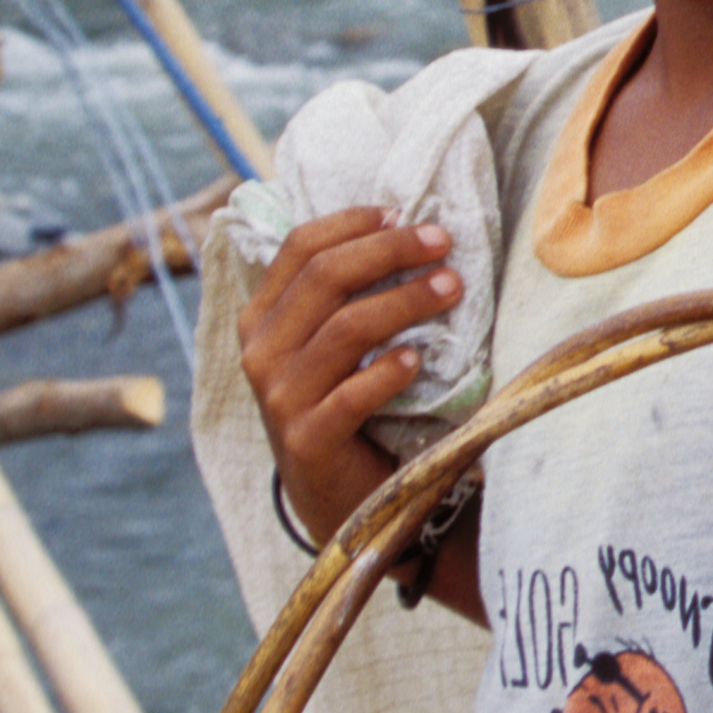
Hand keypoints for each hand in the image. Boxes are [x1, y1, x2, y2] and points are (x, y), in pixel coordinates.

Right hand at [237, 205, 460, 554]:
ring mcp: (279, 398)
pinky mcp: (307, 441)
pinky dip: (387, 372)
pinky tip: (418, 359)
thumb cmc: (345, 404)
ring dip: (404, 301)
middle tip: (442, 242)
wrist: (339, 498)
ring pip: (344, 328)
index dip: (354, 223)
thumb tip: (406, 227)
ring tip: (452, 288)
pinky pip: (351, 395)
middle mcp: (260, 352)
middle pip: (324, 277)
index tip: (406, 213)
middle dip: (389, 251)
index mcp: (261, 318)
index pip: (299, 247)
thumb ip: (346, 295)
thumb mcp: (333, 345)